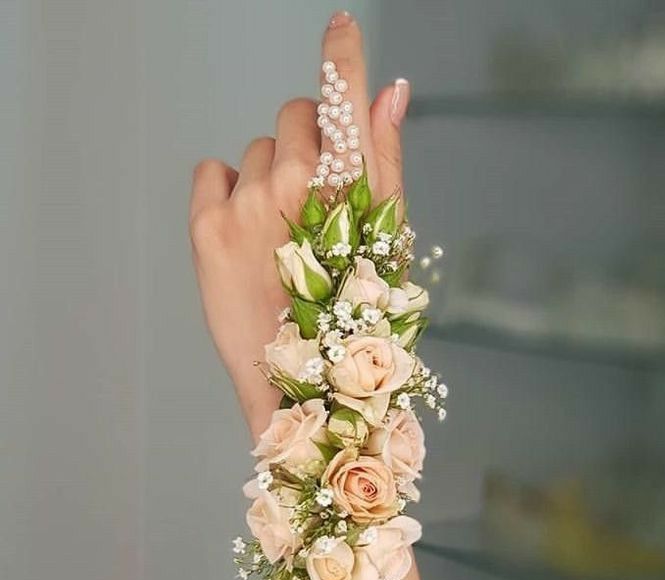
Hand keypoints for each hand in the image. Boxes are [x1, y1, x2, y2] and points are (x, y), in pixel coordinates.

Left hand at [189, 11, 409, 438]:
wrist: (302, 390)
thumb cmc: (356, 320)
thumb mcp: (386, 246)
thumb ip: (386, 163)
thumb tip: (392, 91)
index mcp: (350, 189)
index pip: (344, 97)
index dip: (343, 56)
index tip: (340, 26)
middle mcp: (293, 185)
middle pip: (295, 115)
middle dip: (307, 145)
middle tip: (314, 205)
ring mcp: (244, 205)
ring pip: (255, 149)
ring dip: (267, 177)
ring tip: (280, 238)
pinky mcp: (204, 229)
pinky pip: (211, 170)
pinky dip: (226, 191)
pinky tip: (245, 234)